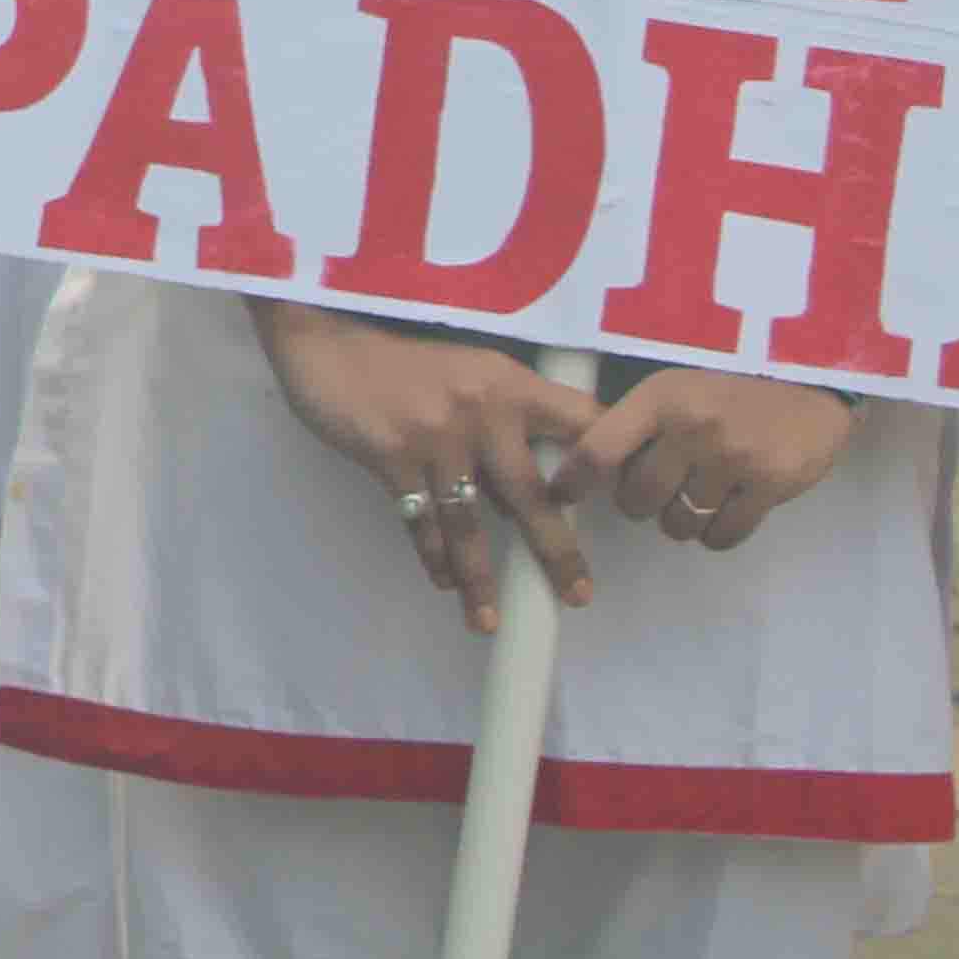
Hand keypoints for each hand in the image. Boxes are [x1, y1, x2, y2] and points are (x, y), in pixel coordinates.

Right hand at [249, 300, 596, 629]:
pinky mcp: (391, 455)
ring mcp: (436, 436)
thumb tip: (535, 486)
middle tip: (577, 595)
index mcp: (509, 384)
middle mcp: (481, 411)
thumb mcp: (467, 371)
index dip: (610, 463)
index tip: (632, 506)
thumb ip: (501, 419)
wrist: (326, 339)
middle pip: (533, 494)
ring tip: (490, 619)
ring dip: (481, 578)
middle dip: (556, 551)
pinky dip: (433, 557)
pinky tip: (443, 581)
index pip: (580, 423)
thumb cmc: (402, 360)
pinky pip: (420, 521)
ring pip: (470, 523)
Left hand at [561, 367, 857, 558]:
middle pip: (637, 498)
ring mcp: (733, 460)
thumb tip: (591, 463)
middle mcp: (691, 430)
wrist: (809, 381)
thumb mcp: (675, 385)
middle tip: (653, 491)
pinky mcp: (771, 485)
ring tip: (692, 497)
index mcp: (658, 400)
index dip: (574, 480)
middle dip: (638, 503)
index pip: (597, 450)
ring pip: (679, 522)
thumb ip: (639, 421)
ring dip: (678, 520)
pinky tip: (721, 511)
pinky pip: (723, 534)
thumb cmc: (729, 384)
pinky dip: (715, 533)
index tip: (563, 494)